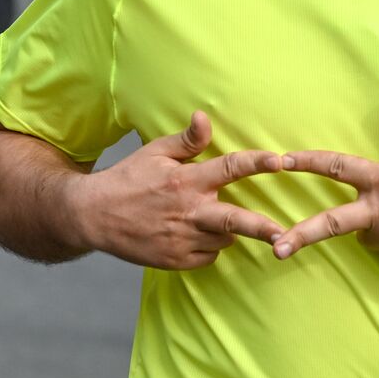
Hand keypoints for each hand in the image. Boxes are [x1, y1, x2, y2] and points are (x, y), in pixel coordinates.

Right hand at [71, 112, 283, 269]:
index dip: (257, 162)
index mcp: (186, 180)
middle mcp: (188, 211)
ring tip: (207, 216)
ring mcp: (182, 239)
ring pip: (225, 238)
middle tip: (284, 234)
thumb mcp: (155, 153)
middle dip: (262, 228)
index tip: (280, 161)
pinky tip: (193, 233)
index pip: (230, 167)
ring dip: (227, 229)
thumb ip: (187, 140)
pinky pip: (209, 256)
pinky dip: (209, 246)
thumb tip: (205, 116)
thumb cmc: (129, 179)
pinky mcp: (176, 261)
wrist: (93, 216)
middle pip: (234, 220)